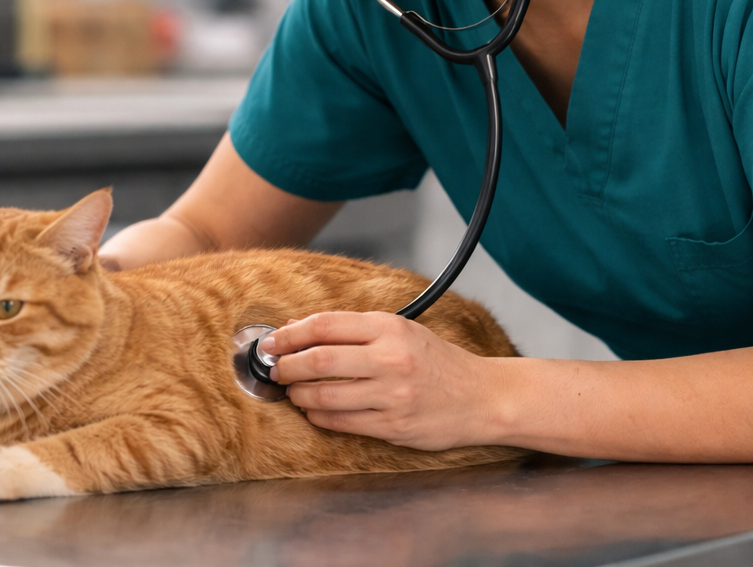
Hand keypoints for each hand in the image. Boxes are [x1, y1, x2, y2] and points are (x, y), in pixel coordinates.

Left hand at [264, 311, 502, 449]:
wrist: (481, 396)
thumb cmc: (438, 362)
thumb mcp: (404, 332)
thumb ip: (356, 331)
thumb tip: (301, 331)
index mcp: (391, 328)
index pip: (326, 325)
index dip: (290, 334)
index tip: (271, 342)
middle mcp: (390, 359)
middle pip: (319, 360)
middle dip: (286, 367)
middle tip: (276, 370)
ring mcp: (392, 395)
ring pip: (325, 396)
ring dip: (299, 396)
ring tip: (293, 393)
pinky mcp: (393, 426)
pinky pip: (342, 422)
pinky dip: (319, 418)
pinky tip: (315, 412)